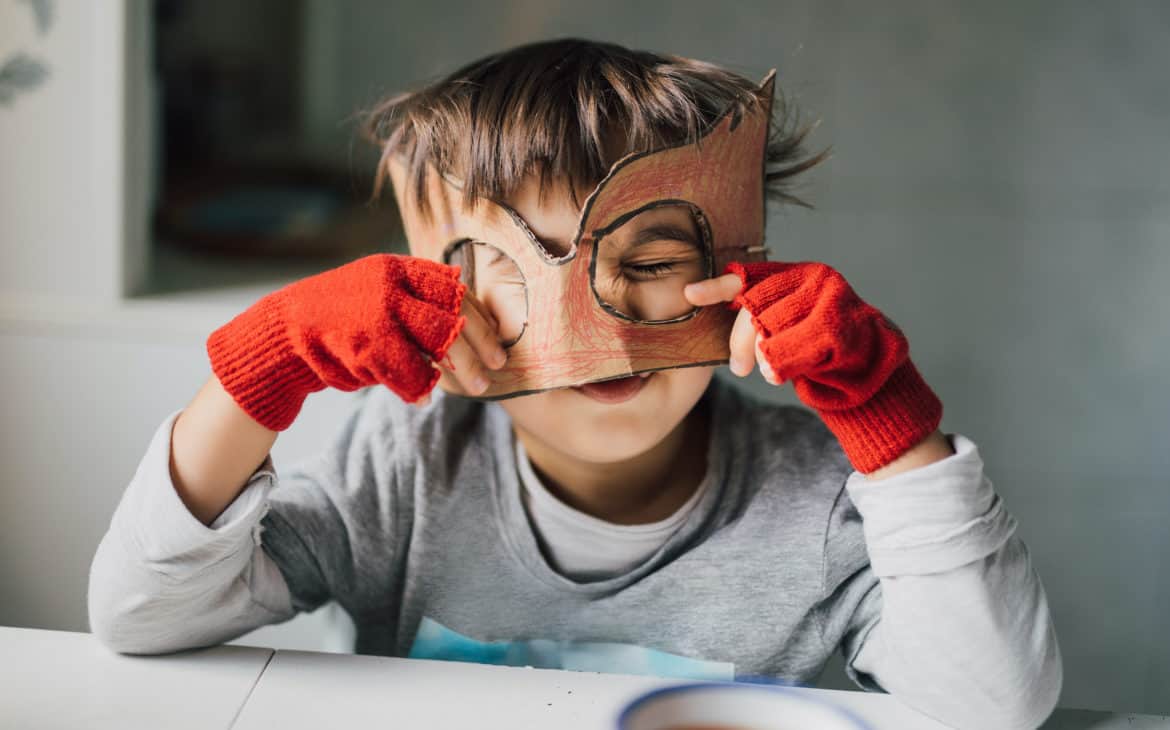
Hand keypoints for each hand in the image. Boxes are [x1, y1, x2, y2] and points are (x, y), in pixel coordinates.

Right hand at [207, 254, 506, 430]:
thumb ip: (416, 300)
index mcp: (397, 268)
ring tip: (475, 386)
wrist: (284, 330)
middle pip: (453, 314)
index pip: (453, 288)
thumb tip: (468, 318)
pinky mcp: (367, 344)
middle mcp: (391, 285)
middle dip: (480, 344)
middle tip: (497, 365)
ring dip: (461, 368)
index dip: (480, 315)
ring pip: (437, 343)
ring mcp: (379, 314)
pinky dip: (420, 387)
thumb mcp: (378, 292)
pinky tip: (426, 397)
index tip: (498, 338)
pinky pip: (409, 371)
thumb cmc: (341, 317)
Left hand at [684, 261, 941, 472]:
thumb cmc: (822, 351)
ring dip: (763, 360)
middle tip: (738, 368)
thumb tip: (709, 306)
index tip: (689, 294)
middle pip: (755, 309)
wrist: (875, 373)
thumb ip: (759, 313)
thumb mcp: (786, 326)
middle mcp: (817, 279)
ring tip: (771, 371)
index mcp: (800, 274)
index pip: (752, 275)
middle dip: (740, 342)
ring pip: (769, 333)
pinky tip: (782, 375)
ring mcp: (832, 301)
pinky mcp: (839, 330)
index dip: (718, 286)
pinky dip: (779, 368)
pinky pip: (788, 353)